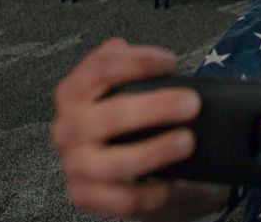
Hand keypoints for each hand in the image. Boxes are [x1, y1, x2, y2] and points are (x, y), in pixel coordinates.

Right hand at [51, 38, 219, 220]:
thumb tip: (166, 67)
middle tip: (191, 104)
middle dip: (155, 108)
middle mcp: (68, 127)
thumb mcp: (130, 89)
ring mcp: (75, 164)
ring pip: (114, 162)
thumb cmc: (130, 120)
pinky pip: (121, 198)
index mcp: (74, 92)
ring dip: (155, 151)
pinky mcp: (85, 195)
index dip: (136, 61)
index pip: (100, 67)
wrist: (124, 167)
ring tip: (186, 141)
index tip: (169, 61)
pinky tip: (171, 184)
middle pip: (111, 115)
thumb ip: (139, 73)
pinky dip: (149, 193)